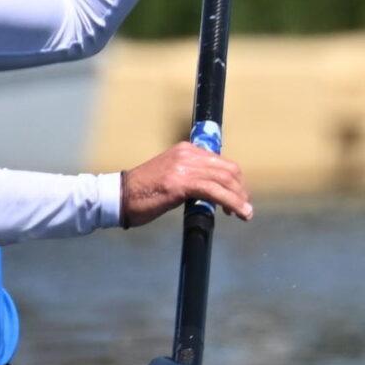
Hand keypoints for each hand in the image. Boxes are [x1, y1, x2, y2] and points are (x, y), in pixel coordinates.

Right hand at [120, 141, 253, 227]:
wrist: (119, 197)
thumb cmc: (143, 193)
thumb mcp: (172, 177)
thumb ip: (192, 178)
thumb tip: (214, 192)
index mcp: (186, 150)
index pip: (221, 162)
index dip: (235, 181)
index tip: (238, 198)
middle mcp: (188, 154)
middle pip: (228, 169)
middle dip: (241, 190)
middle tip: (244, 208)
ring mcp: (184, 166)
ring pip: (225, 180)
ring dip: (239, 199)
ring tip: (245, 214)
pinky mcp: (181, 183)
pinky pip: (215, 191)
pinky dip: (231, 203)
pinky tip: (236, 213)